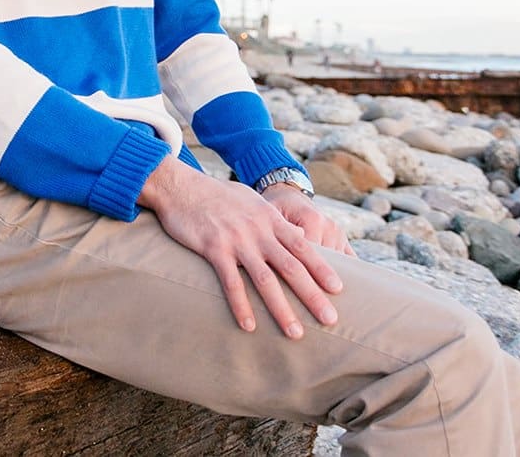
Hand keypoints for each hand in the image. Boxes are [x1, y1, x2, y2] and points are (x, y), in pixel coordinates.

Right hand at [139, 160, 342, 338]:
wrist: (180, 185)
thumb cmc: (215, 194)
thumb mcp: (250, 200)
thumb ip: (269, 218)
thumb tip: (290, 234)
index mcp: (270, 218)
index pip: (303, 246)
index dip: (322, 269)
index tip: (338, 289)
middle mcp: (258, 230)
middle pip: (292, 267)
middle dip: (313, 295)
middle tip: (331, 320)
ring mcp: (237, 240)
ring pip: (265, 280)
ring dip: (282, 309)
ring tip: (295, 332)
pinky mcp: (214, 249)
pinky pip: (231, 282)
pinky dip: (241, 305)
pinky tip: (249, 325)